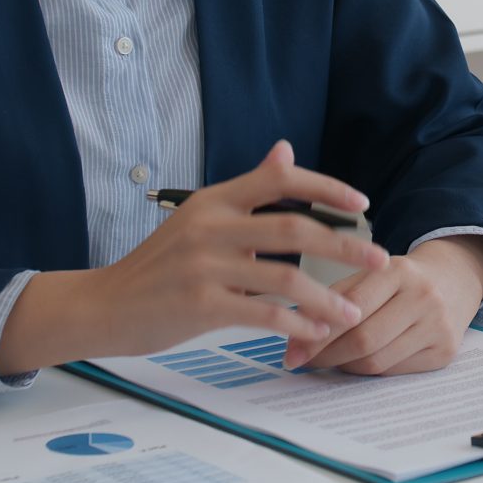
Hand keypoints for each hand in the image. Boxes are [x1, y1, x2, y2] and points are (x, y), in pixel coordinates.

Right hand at [1, 141, 389, 371]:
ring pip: (284, 276)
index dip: (326, 188)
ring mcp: (203, 266)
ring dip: (326, 296)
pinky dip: (295, 324)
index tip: (362, 205)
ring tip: (351, 312)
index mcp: (214, 200)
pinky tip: (315, 332)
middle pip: (292, 228)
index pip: (279, 180)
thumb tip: (285, 150)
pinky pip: (262, 314)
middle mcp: (210, 226)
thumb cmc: (158, 265)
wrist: (103, 305)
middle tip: (379, 261)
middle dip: (343, 246)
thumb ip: (246, 189)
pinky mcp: (199, 305)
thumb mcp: (198, 216)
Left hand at [285, 235, 482, 373]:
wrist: (455, 278)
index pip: (351, 310)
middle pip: (364, 340)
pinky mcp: (446, 352)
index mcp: (399, 271)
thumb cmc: (402, 279)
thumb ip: (333, 298)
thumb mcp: (369, 274)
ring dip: (345, 366)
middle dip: (326, 356)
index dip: (318, 335)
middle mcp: (423, 297)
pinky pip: (395, 372)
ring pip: (377, 362)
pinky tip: (358, 362)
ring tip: (328, 360)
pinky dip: (370, 371)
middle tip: (303, 362)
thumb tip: (296, 337)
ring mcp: (438, 326)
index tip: (292, 351)